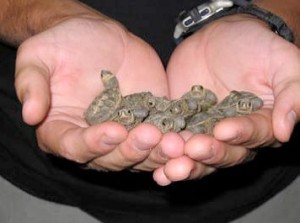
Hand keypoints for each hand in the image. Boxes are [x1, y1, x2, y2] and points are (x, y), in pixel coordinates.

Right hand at [15, 16, 176, 171]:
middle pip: (111, 159)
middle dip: (131, 150)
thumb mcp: (38, 57)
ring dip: (157, 153)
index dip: (93, 144)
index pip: (74, 147)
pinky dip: (173, 143)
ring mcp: (123, 134)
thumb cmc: (64, 44)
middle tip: (150, 135)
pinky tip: (187, 140)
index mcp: (62, 129)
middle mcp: (93, 140)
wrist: (99, 37)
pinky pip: (160, 139)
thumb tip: (29, 114)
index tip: (113, 130)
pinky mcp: (147, 123)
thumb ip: (32, 84)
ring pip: (139, 156)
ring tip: (174, 142)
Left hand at [155, 14, 299, 184]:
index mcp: (262, 122)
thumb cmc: (252, 45)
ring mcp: (205, 134)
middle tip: (192, 148)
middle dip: (208, 153)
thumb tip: (285, 130)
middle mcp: (235, 136)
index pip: (254, 135)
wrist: (216, 37)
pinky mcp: (181, 128)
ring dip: (184, 165)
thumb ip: (291, 93)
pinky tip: (156, 172)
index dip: (240, 134)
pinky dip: (165, 159)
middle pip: (224, 154)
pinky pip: (174, 148)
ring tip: (169, 168)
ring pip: (198, 158)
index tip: (223, 129)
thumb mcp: (280, 61)